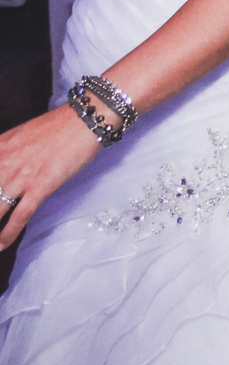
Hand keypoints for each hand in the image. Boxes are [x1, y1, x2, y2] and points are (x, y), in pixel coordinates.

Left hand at [0, 106, 102, 247]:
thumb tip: (1, 167)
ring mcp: (20, 177)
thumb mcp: (18, 135)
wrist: (84, 119)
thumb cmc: (56, 126)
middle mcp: (3, 164)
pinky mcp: (40, 187)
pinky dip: (7, 234)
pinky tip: (1, 245)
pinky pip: (19, 216)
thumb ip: (3, 152)